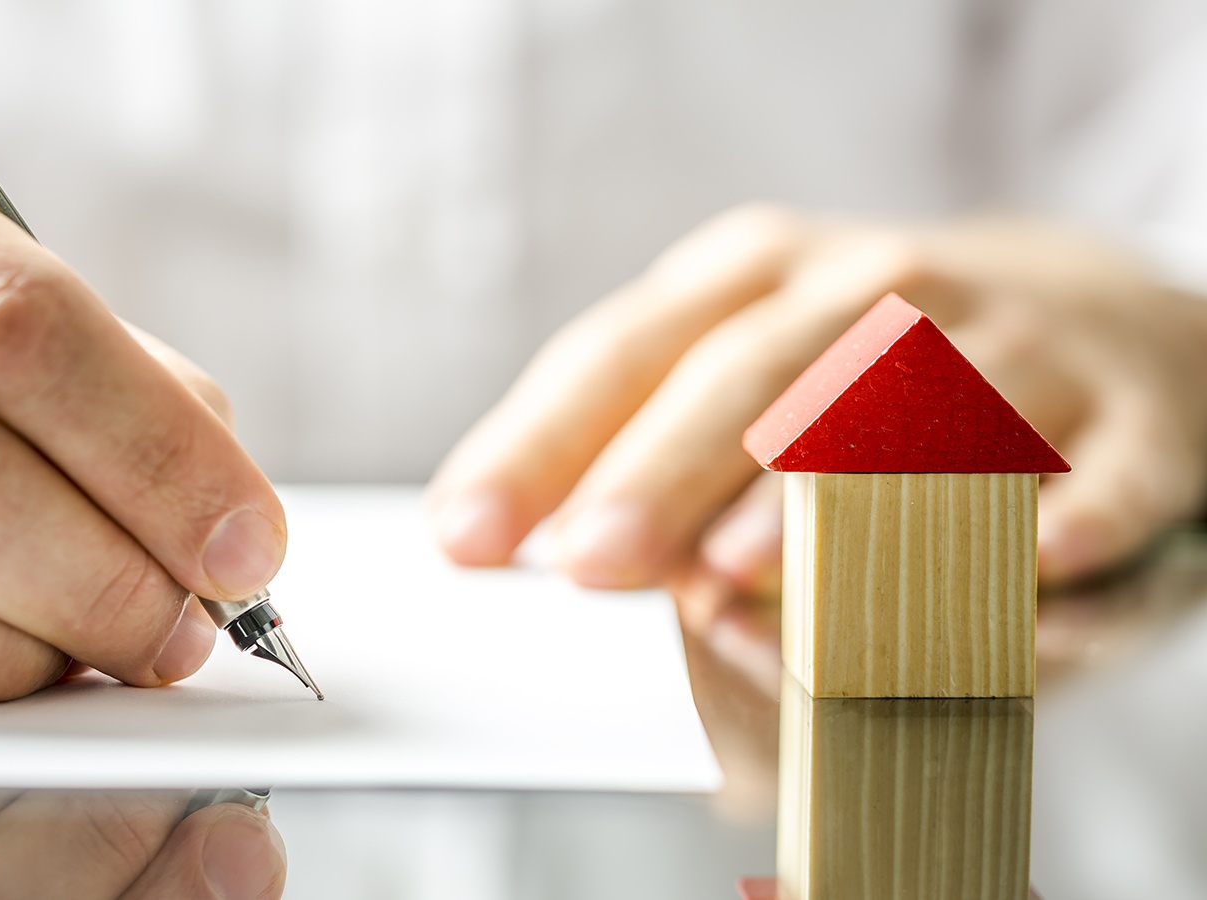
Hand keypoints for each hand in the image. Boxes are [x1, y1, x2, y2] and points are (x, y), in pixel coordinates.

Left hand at [428, 205, 1206, 589]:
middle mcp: (877, 289)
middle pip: (752, 372)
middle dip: (659, 469)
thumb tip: (563, 559)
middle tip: (589, 560)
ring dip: (821, 493)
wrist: (1099, 325)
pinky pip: (1097, 474)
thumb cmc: (882, 388)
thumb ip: (659, 461)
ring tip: (734, 572)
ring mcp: (1014, 339)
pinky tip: (1023, 565)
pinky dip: (1062, 517)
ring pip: (911, 408)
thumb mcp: (759, 384)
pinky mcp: (1135, 413)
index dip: (539, 446)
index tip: (467, 538)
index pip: (625, 353)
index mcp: (758, 279)